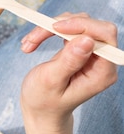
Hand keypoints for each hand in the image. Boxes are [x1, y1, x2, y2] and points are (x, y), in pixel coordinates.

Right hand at [20, 13, 117, 129]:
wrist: (41, 110)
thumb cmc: (45, 101)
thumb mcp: (52, 81)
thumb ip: (69, 61)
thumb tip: (86, 40)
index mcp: (102, 72)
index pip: (104, 35)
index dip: (82, 26)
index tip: (55, 28)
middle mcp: (101, 61)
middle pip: (91, 25)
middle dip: (62, 25)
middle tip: (36, 36)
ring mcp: (90, 53)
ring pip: (77, 23)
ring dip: (50, 28)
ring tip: (30, 42)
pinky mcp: (79, 48)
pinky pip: (68, 28)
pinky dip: (48, 31)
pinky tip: (32, 42)